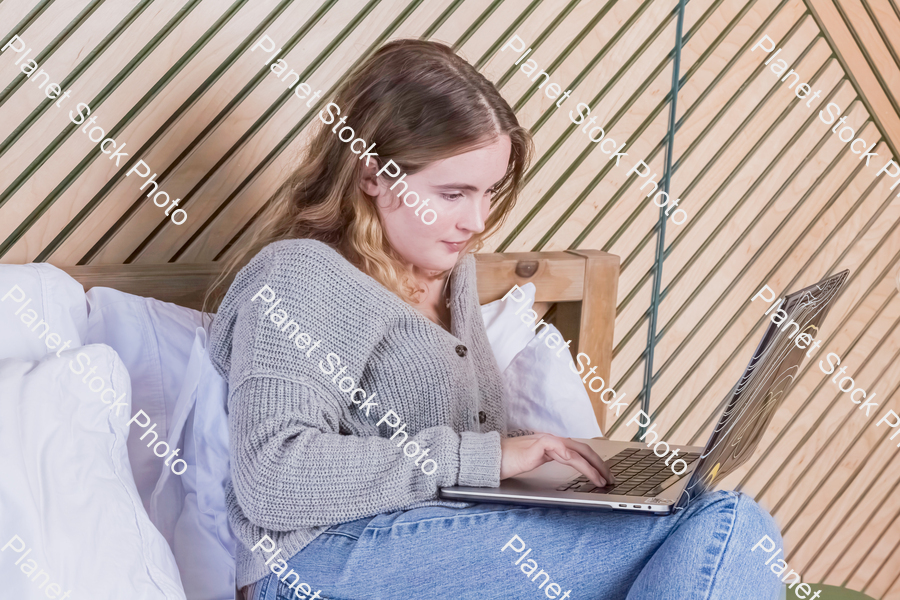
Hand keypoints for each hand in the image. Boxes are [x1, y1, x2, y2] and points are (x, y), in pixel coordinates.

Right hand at [499, 433, 615, 486]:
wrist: (489, 459)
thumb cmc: (507, 463)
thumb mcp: (534, 464)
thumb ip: (549, 463)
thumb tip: (567, 472)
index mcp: (551, 445)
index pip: (578, 451)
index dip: (594, 462)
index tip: (604, 475)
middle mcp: (551, 440)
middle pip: (583, 449)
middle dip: (600, 464)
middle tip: (610, 478)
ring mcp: (546, 440)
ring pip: (577, 451)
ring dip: (593, 466)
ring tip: (602, 479)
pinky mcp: (539, 444)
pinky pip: (563, 450)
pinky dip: (576, 460)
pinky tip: (585, 470)